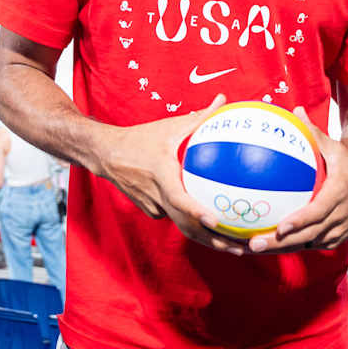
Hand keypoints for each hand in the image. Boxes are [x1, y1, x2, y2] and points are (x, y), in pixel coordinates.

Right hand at [96, 94, 245, 254]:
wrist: (105, 154)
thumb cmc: (140, 137)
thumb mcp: (170, 126)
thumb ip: (200, 116)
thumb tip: (224, 100)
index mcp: (161, 175)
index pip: (179, 199)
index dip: (197, 212)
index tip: (216, 221)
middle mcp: (156, 195)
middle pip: (187, 226)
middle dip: (214, 241)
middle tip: (241, 247)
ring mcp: (152, 206)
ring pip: (182, 227)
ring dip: (207, 239)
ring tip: (235, 248)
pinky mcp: (151, 211)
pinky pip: (175, 219)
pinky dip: (194, 226)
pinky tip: (216, 230)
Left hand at [247, 106, 347, 253]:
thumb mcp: (337, 149)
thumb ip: (315, 134)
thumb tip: (296, 112)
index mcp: (339, 194)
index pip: (319, 212)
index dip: (300, 221)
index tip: (281, 226)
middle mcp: (338, 217)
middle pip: (307, 235)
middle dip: (280, 243)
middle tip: (253, 244)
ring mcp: (335, 232)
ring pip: (305, 245)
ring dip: (279, 249)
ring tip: (251, 248)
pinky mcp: (332, 240)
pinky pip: (308, 246)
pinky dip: (288, 248)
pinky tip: (265, 246)